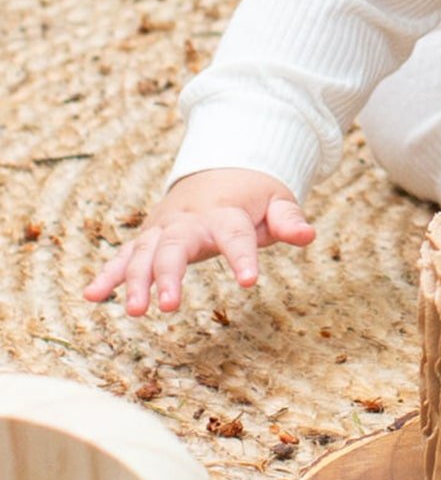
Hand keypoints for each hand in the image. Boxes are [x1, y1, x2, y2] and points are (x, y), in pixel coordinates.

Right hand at [83, 169, 314, 316]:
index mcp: (225, 212)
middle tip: (168, 307)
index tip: (249, 281)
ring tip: (136, 312)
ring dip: (136, 281)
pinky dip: (108, 275)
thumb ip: (289, 220)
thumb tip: (308, 236)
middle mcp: (189, 220)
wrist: (220, 168)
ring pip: (145, 253)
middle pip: (175, 246)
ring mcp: (164, 229)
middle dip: (169, 274)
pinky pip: (125, 256)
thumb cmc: (253, 194)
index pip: (233, 234)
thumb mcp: (277, 201)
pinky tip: (92, 297)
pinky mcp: (150, 238)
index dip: (242, 256)